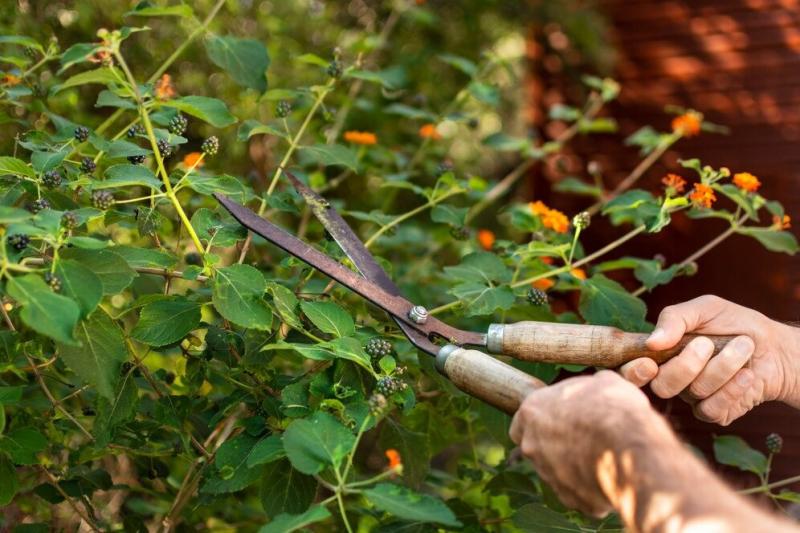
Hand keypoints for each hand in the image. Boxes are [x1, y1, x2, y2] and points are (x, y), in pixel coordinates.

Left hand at [509, 371, 653, 515]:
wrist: (631, 452)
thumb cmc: (614, 409)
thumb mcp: (604, 382)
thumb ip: (588, 386)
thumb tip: (596, 385)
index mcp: (532, 412)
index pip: (523, 419)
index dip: (542, 419)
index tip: (561, 418)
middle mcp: (532, 445)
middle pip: (535, 446)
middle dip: (554, 444)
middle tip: (582, 438)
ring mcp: (547, 475)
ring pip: (555, 470)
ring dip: (573, 464)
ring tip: (604, 455)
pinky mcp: (568, 498)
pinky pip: (577, 491)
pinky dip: (590, 485)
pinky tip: (610, 475)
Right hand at [620, 295, 798, 424]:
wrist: (775, 346)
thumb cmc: (735, 323)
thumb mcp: (705, 308)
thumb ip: (675, 318)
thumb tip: (653, 342)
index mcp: (661, 353)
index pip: (631, 370)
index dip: (633, 372)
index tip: (649, 362)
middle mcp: (672, 377)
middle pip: (662, 386)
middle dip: (687, 365)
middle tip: (707, 343)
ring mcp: (692, 397)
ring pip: (694, 393)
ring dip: (723, 367)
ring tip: (743, 346)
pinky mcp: (715, 412)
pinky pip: (713, 409)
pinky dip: (733, 389)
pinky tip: (747, 374)